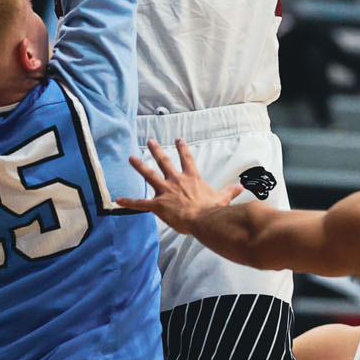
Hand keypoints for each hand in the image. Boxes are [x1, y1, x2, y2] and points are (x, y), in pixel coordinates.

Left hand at [118, 139, 240, 233]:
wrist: (203, 219)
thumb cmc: (212, 210)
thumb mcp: (222, 198)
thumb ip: (230, 192)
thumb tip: (241, 188)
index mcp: (191, 178)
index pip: (186, 158)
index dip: (182, 148)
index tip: (178, 139)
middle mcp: (176, 180)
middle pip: (164, 162)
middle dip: (156, 150)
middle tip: (150, 141)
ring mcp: (165, 191)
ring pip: (149, 175)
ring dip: (139, 166)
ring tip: (131, 158)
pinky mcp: (157, 204)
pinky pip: (140, 203)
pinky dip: (128, 202)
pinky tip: (117, 200)